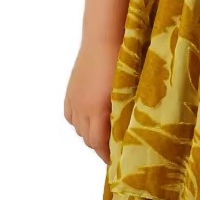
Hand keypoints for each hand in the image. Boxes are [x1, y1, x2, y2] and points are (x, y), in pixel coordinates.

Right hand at [65, 43, 116, 163]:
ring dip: (89, 134)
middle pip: (87, 138)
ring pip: (78, 128)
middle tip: (114, 147)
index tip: (115, 161)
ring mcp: (74, 99)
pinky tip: (88, 119)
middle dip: (99, 146)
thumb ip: (124, 114)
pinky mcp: (70, 91)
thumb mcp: (127, 92)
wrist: (103, 38)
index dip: (106, 155)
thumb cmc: (122, 62)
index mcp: (98, 110)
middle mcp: (82, 108)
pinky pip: (70, 116)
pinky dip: (79, 122)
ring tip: (103, 133)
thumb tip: (128, 132)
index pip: (98, 143)